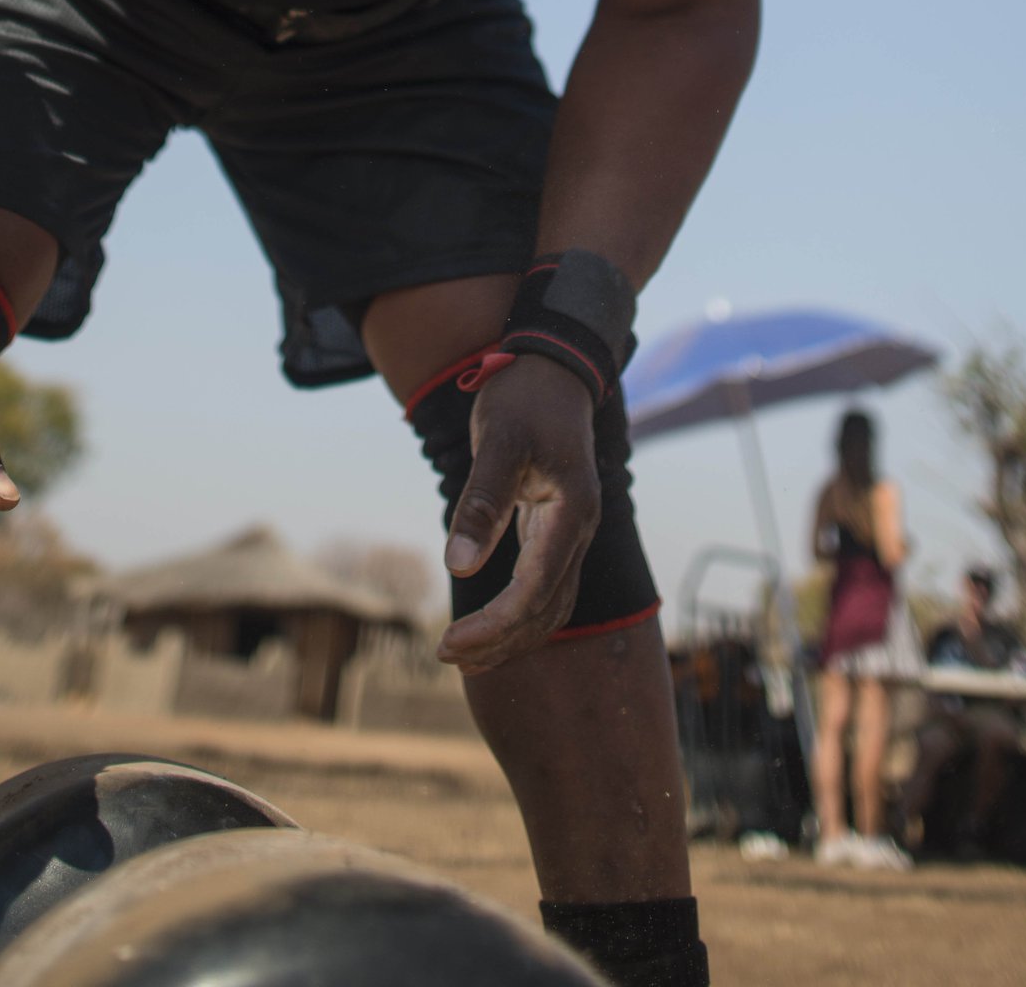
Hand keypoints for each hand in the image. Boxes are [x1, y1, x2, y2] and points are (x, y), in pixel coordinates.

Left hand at [437, 355, 599, 674]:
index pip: (534, 589)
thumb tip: (461, 567)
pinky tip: (488, 625)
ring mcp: (571, 531)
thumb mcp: (497, 441)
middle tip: (446, 656)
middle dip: (499, 640)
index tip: (450, 644)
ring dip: (511, 636)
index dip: (494, 624)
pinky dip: (518, 613)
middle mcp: (579, 529)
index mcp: (572, 512)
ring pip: (550, 604)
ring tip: (464, 657)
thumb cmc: (523, 399)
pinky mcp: (556, 528)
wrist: (553, 368)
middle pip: (546, 608)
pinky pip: (543, 586)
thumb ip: (482, 503)